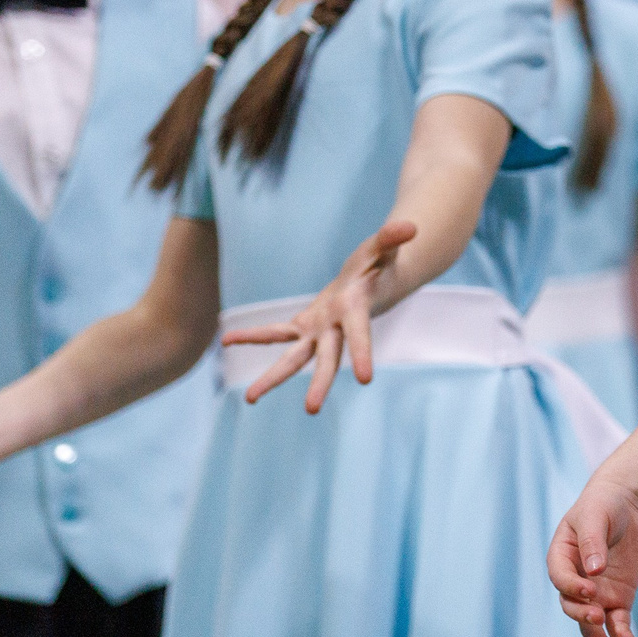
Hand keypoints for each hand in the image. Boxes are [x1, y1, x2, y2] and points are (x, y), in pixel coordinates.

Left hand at [222, 221, 414, 412]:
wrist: (372, 282)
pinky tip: (228, 340)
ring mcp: (319, 331)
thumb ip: (392, 239)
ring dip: (273, 378)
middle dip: (320, 383)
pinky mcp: (304, 326)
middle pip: (329, 359)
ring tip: (250, 398)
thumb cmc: (380, 263)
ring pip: (295, 359)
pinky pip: (276, 334)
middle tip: (312, 409)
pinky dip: (252, 337)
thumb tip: (409, 227)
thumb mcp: (383, 248)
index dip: (363, 353)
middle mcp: (337, 329)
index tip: (367, 379)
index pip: (361, 335)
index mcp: (357, 312)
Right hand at [548, 473, 637, 636]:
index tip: (590, 589)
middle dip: (581, 614)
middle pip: (570, 604)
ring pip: (589, 621)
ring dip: (595, 634)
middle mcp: (575, 579)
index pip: (560, 578)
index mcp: (561, 557)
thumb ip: (592, 542)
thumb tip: (594, 571)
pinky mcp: (617, 599)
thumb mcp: (596, 516)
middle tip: (596, 616)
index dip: (571, 587)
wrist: (627, 505)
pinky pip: (616, 621)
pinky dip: (620, 632)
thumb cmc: (604, 506)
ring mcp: (595, 592)